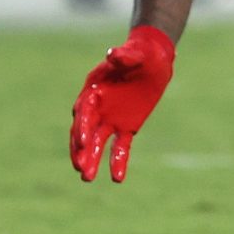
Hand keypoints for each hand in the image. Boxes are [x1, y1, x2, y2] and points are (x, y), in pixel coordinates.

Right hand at [70, 25, 175, 182]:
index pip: (84, 111)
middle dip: (81, 149)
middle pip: (85, 131)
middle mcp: (97, 108)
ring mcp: (110, 119)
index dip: (82, 125)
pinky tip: (117, 179)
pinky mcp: (126, 128)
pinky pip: (120, 148)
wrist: (153, 60)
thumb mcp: (136, 54)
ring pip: (97, 143)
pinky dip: (118, 162)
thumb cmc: (141, 54)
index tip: (82, 141)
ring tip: (87, 178)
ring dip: (92, 159)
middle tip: (79, 168)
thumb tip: (112, 54)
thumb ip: (123, 56)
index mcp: (94, 90)